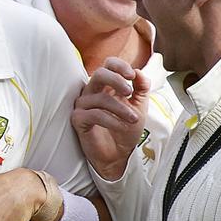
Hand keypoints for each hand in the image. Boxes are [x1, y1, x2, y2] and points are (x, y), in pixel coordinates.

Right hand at [71, 57, 148, 180]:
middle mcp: (92, 92)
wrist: (120, 155)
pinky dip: (111, 120)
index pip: (108, 65)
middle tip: (129, 92)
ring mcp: (83, 105)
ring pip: (100, 98)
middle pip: (99, 74)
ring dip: (120, 108)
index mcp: (106, 86)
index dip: (119, 66)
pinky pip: (94, 114)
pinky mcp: (78, 120)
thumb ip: (141, 88)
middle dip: (116, 80)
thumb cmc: (126, 129)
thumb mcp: (139, 106)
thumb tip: (139, 72)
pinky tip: (121, 127)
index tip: (132, 76)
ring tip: (134, 119)